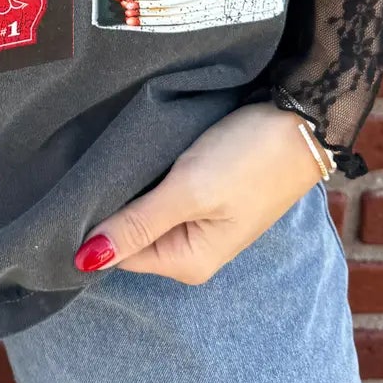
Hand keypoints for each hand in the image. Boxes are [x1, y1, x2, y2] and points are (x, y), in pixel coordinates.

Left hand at [73, 103, 328, 283]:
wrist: (303, 120)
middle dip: (112, 205)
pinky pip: (163, 193)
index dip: (94, 225)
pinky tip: (142, 156)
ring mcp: (200, 222)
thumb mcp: (190, 190)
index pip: (118, 254)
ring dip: (131, 188)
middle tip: (98, 166)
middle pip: (130, 234)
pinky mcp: (206, 194)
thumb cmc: (251, 157)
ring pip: (144, 211)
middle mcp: (191, 250)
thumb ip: (139, 223)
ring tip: (117, 157)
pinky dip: (150, 177)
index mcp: (188, 263)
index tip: (79, 189)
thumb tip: (85, 259)